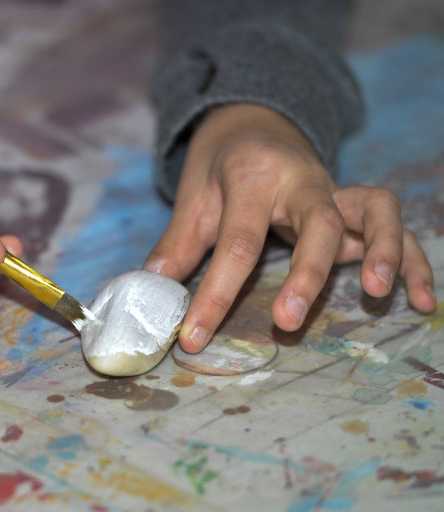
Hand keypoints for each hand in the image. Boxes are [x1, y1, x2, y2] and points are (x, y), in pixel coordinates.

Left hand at [144, 103, 436, 352]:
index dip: (214, 295)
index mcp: (252, 177)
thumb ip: (177, 244)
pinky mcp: (354, 202)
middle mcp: (301, 180)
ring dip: (381, 252)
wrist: (254, 119)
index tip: (193, 337)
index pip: (236, 243)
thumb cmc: (220, 164)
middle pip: (316, 223)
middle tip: (288, 321)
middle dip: (306, 274)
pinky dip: (411, 258)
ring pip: (373, 211)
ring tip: (376, 296)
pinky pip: (391, 225)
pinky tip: (420, 299)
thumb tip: (150, 289)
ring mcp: (334, 189)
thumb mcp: (192, 197)